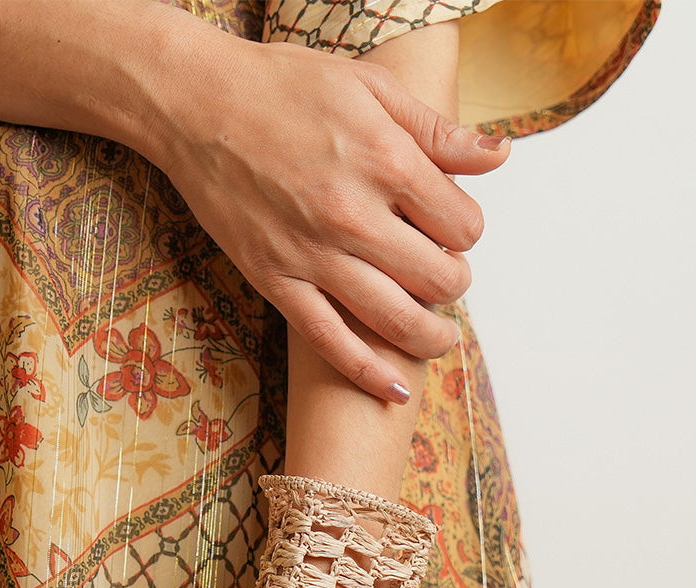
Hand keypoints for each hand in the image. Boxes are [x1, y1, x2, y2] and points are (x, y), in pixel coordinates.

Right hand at [147, 26, 509, 400]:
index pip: (462, 225)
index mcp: (385, 160)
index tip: (453, 227)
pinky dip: (369, 374)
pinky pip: (332, 343)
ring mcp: (314, 256)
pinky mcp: (278, 283)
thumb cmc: (282, 88)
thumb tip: (499, 156)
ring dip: (431, 338)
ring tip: (440, 338)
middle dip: (454, 282)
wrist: (196, 106)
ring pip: (397, 321)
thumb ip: (437, 130)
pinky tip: (396, 391)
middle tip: (445, 275)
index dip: (467, 230)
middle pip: (439, 279)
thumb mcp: (370, 87)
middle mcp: (354, 215)